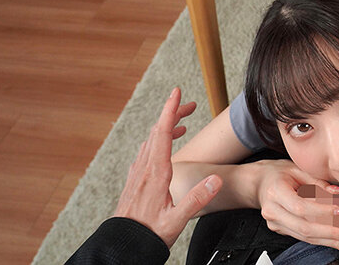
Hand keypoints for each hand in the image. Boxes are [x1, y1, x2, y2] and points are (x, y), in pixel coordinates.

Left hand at [114, 87, 222, 248]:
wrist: (123, 246)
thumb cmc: (147, 234)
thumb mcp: (176, 220)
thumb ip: (196, 199)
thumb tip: (215, 179)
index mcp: (156, 173)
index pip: (162, 133)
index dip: (170, 110)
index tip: (176, 92)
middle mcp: (145, 169)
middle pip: (157, 131)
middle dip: (172, 113)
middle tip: (189, 104)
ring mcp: (138, 174)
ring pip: (151, 140)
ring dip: (165, 126)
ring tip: (181, 123)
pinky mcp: (137, 180)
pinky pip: (147, 152)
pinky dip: (158, 141)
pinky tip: (163, 147)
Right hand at [255, 160, 338, 250]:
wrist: (259, 183)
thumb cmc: (278, 173)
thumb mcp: (297, 169)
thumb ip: (318, 182)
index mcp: (276, 192)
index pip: (301, 207)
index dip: (323, 211)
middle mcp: (273, 211)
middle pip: (304, 228)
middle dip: (331, 233)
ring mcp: (276, 224)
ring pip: (305, 237)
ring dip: (330, 242)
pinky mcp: (281, 230)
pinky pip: (303, 237)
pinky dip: (323, 240)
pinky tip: (338, 241)